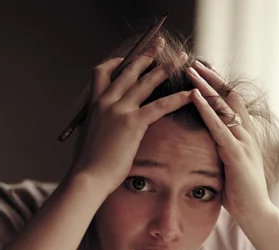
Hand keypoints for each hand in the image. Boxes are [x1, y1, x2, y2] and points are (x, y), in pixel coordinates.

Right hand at [70, 39, 190, 193]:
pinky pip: (159, 106)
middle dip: (147, 54)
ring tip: (182, 58)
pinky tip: (190, 94)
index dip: (116, 62)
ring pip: (146, 82)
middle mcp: (106, 102)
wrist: (88, 177)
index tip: (126, 58)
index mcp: (94, 105)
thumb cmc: (89, 164)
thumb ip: (98, 126)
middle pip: (129, 70)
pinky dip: (177, 98)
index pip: (102, 72)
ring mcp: (119, 110)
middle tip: (160, 43)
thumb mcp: (89, 137)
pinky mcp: (132, 123)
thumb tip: (103, 128)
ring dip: (166, 68)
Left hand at [185, 61, 272, 224]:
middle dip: (210, 78)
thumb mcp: (229, 165)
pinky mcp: (236, 154)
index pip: (231, 101)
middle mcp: (246, 133)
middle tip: (192, 62)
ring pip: (223, 106)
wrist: (257, 213)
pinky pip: (219, 126)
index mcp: (245, 134)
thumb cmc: (240, 192)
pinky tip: (194, 97)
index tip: (200, 71)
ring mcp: (243, 142)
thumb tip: (206, 143)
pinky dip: (206, 110)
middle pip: (228, 96)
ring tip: (190, 71)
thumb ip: (221, 150)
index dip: (216, 84)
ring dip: (205, 86)